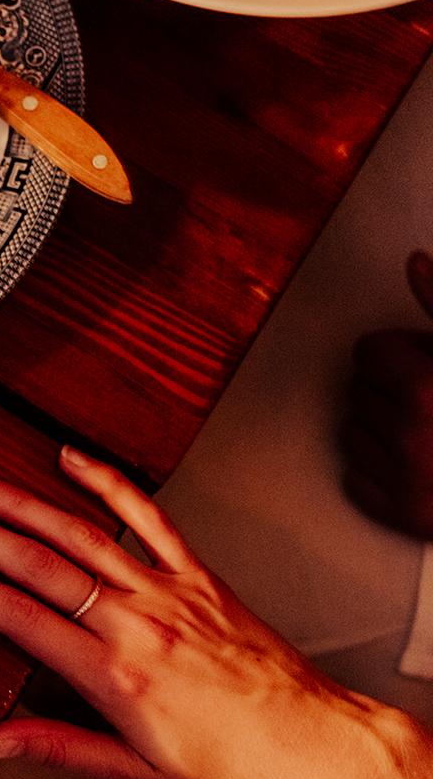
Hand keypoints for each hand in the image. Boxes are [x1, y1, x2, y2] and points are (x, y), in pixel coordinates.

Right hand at [0, 447, 432, 778]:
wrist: (316, 746)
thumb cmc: (235, 767)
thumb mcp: (138, 775)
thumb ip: (61, 749)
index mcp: (114, 674)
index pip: (17, 616)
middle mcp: (137, 622)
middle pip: (36, 563)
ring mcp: (169, 592)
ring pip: (79, 533)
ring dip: (19, 502)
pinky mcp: (199, 577)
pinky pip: (148, 518)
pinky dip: (108, 483)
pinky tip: (72, 460)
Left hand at [341, 252, 432, 538]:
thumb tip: (415, 262)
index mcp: (427, 388)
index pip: (368, 352)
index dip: (400, 354)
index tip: (425, 363)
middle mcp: (410, 435)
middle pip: (359, 389)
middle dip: (391, 389)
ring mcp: (406, 480)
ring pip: (353, 433)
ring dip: (383, 429)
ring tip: (430, 433)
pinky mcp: (404, 516)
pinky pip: (356, 480)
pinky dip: (379, 474)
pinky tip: (418, 466)